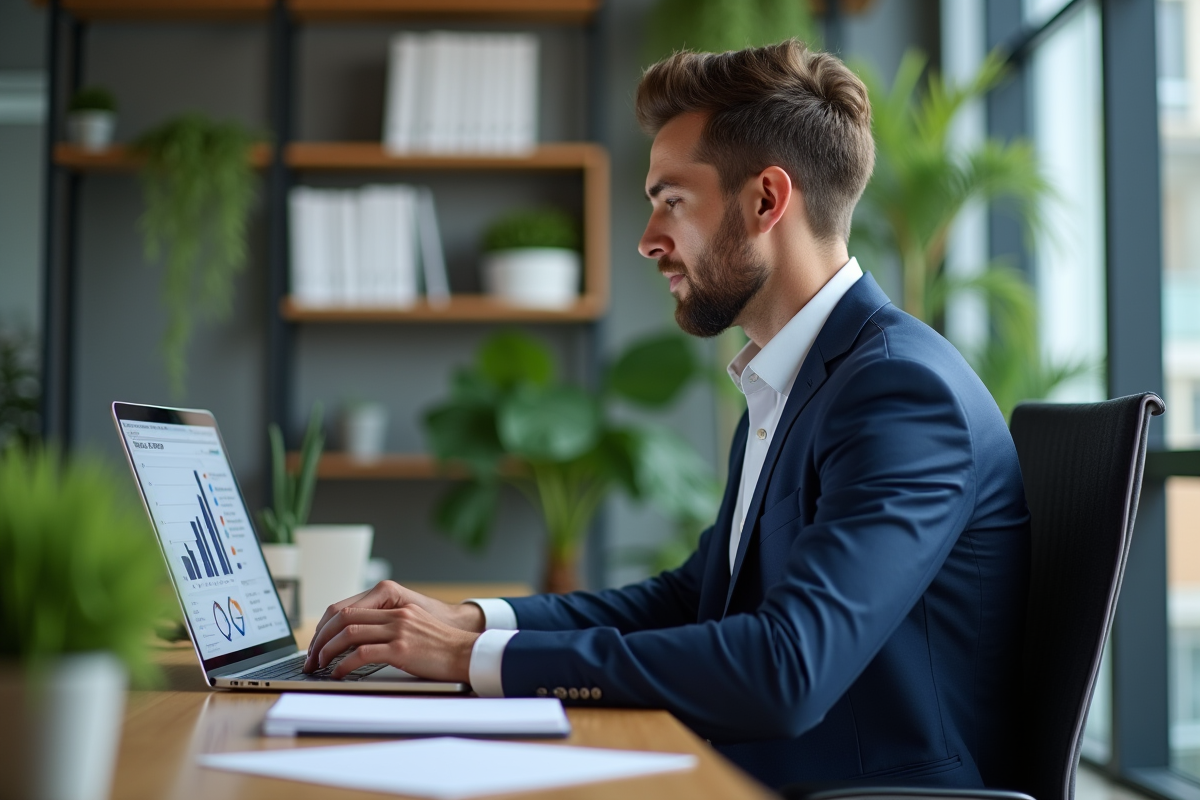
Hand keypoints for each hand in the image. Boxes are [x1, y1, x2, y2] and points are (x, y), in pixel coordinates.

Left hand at [305, 580, 482, 658]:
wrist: (467, 653)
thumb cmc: (442, 647)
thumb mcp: (415, 628)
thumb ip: (391, 628)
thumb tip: (360, 644)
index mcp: (395, 608)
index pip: (349, 608)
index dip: (327, 625)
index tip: (317, 643)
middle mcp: (395, 615)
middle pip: (343, 617)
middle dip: (320, 638)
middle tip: (311, 658)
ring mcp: (398, 630)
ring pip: (349, 634)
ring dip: (327, 651)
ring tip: (319, 666)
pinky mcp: (401, 648)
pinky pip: (362, 654)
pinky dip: (344, 664)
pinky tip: (338, 673)